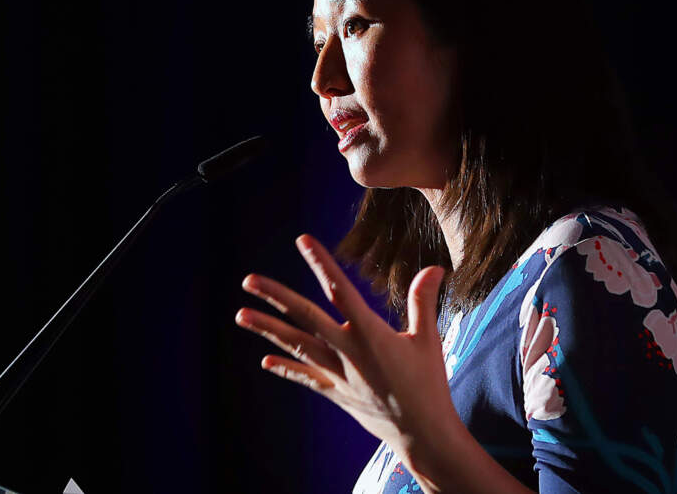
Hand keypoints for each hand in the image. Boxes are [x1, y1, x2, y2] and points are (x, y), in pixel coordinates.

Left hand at [235, 234, 457, 471]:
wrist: (421, 435)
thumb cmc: (428, 384)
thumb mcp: (428, 339)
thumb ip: (424, 300)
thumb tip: (436, 267)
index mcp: (370, 334)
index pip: (340, 290)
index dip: (321, 263)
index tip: (303, 240)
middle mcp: (347, 352)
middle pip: (305, 317)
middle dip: (276, 297)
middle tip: (249, 280)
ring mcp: (337, 374)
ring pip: (296, 346)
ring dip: (268, 330)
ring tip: (241, 315)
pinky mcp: (336, 393)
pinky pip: (305, 378)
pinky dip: (286, 369)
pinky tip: (265, 361)